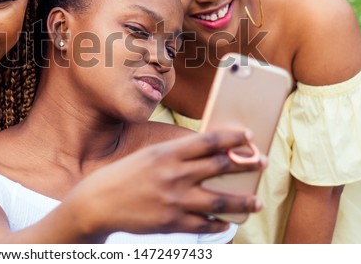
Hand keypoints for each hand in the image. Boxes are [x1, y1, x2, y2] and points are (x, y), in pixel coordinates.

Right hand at [65, 130, 264, 237]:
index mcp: (167, 153)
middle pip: (220, 166)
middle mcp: (174, 175)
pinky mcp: (172, 223)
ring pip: (220, 200)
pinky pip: (204, 224)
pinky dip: (219, 223)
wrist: (98, 203)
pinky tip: (227, 222)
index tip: (248, 136)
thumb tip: (206, 153)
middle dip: (246, 164)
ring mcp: (174, 200)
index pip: (209, 141)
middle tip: (262, 162)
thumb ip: (176, 154)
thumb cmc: (123, 176)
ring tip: (257, 201)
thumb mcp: (148, 156)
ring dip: (243, 201)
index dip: (232, 138)